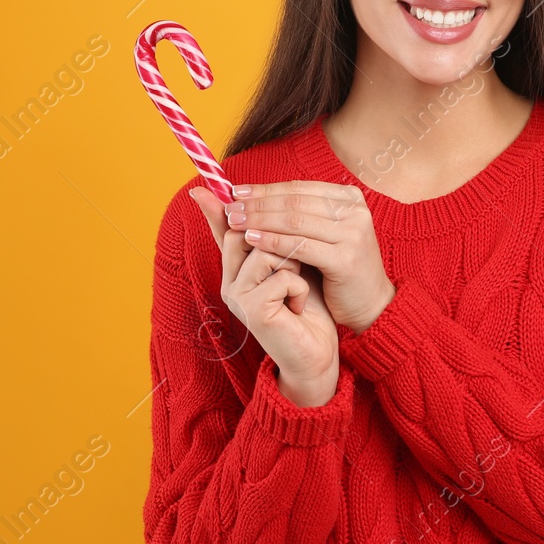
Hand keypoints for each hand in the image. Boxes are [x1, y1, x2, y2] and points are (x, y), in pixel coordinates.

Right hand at [190, 186, 338, 405]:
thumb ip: (278, 236)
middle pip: (247, 232)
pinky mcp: (253, 311)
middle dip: (282, 237)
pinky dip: (299, 288)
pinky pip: (282, 277)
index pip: (228, 227)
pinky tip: (299, 306)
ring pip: (267, 251)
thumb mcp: (292, 264)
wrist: (315, 354)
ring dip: (294, 262)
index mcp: (235, 268)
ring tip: (298, 284)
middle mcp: (230, 281)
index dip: (234, 208)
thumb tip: (265, 205)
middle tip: (299, 261)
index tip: (231, 189)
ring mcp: (238, 297)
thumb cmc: (306, 307)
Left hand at [223, 181, 395, 334]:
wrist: (370, 305)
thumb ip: (287, 214)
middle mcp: (355, 210)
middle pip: (295, 201)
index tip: (234, 191)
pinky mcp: (346, 258)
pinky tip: (252, 240)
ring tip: (235, 222)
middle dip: (258, 203)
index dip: (264, 189)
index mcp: (348, 197)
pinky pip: (301, 246)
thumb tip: (243, 192)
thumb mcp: (316, 235)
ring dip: (260, 220)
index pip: (298, 187)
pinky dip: (273, 241)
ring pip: (295, 221)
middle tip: (229, 207)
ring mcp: (353, 233)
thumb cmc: (337, 269)